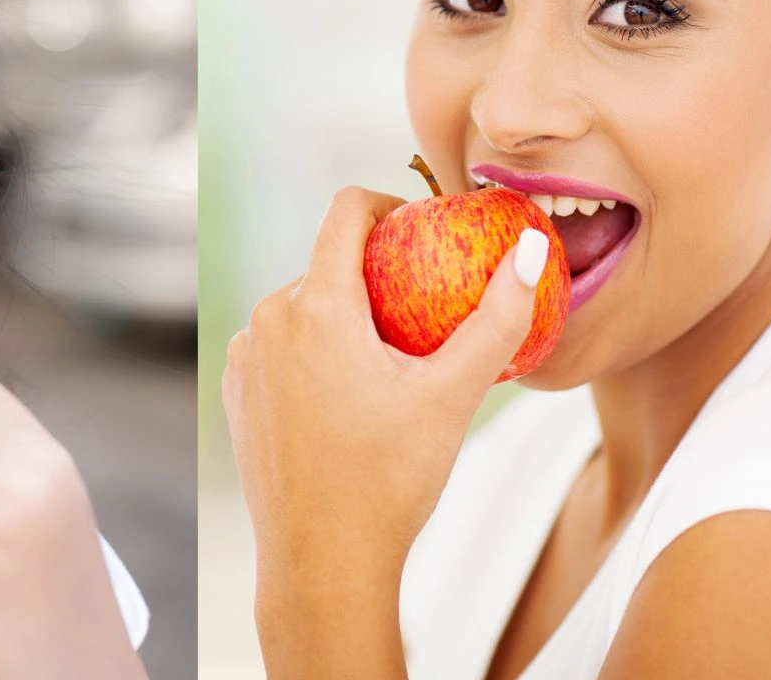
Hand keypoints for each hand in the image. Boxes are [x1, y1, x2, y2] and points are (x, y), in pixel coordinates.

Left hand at [222, 187, 541, 675]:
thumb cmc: (389, 483)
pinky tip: (351, 396)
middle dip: (376, 275)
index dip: (389, 205)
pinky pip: (280, 347)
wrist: (322, 565)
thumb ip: (495, 319)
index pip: (346, 211)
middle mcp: (268, 320)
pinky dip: (316, 353)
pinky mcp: (238, 392)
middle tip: (425, 314)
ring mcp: (246, 358)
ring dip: (346, 317)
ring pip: (304, 306)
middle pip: (328, 263)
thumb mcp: (453, 396)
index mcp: (315, 307)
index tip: (425, 232)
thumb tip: (532, 252)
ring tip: (392, 363)